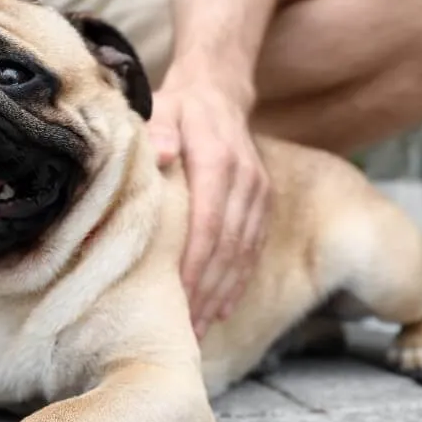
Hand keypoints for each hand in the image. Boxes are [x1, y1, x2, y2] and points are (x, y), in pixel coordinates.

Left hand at [148, 82, 269, 337]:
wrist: (219, 91)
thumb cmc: (179, 107)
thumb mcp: (163, 108)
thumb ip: (160, 130)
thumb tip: (161, 153)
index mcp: (219, 162)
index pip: (210, 223)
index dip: (196, 264)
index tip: (179, 297)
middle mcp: (246, 182)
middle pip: (228, 247)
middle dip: (206, 291)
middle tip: (183, 330)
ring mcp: (258, 195)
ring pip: (242, 254)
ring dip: (221, 295)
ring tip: (198, 329)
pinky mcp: (262, 204)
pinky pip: (252, 250)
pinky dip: (236, 283)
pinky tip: (220, 310)